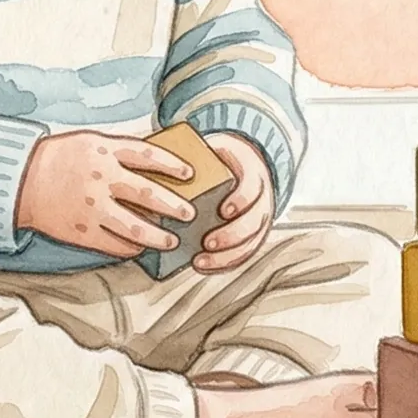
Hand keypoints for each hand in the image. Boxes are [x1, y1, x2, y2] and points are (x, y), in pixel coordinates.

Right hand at [15, 130, 197, 258]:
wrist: (20, 180)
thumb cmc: (61, 157)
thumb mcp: (92, 142)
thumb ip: (122, 151)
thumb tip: (160, 165)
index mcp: (104, 149)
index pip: (148, 155)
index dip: (173, 165)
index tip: (190, 174)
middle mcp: (100, 177)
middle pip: (148, 194)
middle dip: (174, 206)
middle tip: (190, 214)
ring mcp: (91, 206)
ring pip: (134, 227)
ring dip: (158, 237)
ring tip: (172, 241)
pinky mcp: (82, 230)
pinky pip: (114, 244)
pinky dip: (131, 247)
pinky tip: (140, 248)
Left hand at [192, 132, 275, 272]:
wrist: (245, 166)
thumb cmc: (221, 159)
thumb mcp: (213, 150)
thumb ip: (194, 158)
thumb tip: (155, 165)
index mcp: (253, 175)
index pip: (253, 188)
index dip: (241, 200)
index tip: (223, 210)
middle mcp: (262, 201)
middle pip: (254, 222)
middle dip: (231, 235)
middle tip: (207, 242)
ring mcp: (260, 222)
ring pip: (250, 245)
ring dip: (226, 257)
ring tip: (199, 261)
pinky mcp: (252, 238)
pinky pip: (242, 256)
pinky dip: (223, 264)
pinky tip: (202, 266)